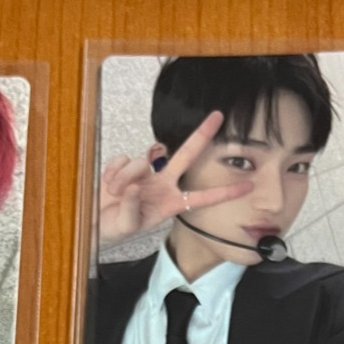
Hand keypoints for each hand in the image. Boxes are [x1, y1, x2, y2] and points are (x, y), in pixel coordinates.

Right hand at [99, 111, 252, 245]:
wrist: (94, 220)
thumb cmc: (116, 227)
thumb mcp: (127, 226)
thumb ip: (131, 209)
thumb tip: (132, 187)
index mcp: (171, 203)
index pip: (202, 197)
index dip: (225, 192)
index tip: (248, 186)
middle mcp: (162, 183)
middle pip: (185, 155)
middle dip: (201, 135)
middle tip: (218, 116)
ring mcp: (144, 172)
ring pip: (140, 162)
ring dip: (124, 178)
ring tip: (114, 194)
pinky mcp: (125, 165)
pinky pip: (121, 160)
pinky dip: (111, 174)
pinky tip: (109, 185)